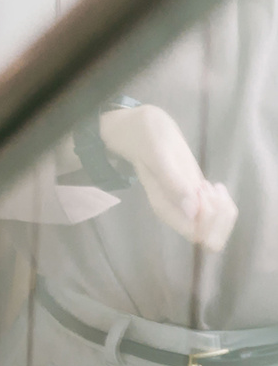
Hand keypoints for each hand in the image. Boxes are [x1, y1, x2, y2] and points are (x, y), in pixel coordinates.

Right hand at [99, 104, 237, 250]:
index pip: (196, 233)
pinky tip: (215, 185)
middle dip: (219, 214)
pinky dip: (224, 202)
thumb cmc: (147, 140)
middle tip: (208, 187)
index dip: (209, 216)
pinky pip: (217, 213)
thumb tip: (192, 213)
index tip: (201, 189)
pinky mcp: (195, 197)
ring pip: (217, 225)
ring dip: (223, 207)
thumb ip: (172, 183)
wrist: (141, 130)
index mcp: (164, 207)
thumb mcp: (158, 155)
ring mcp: (187, 205)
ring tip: (212, 185)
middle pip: (209, 235)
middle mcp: (176, 211)